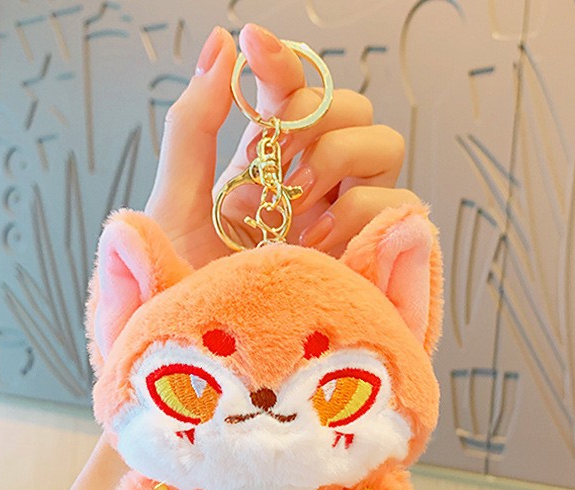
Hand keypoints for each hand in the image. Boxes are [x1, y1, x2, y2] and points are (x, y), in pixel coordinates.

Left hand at [146, 23, 418, 265]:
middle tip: (272, 161)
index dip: (281, 64)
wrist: (206, 360)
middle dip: (314, 116)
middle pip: (350, 108)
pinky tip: (317, 244)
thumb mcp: (174, 204)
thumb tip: (220, 44)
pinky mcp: (375, 257)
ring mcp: (345, 222)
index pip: (291, 97)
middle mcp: (312, 188)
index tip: (252, 45)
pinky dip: (359, 213)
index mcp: (267, 169)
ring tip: (289, 211)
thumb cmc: (181, 291)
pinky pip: (401, 203)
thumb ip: (193, 125)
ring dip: (336, 162)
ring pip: (384, 146)